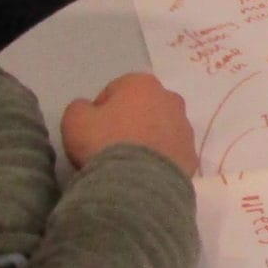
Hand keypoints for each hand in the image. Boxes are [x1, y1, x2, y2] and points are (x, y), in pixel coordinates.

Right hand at [63, 71, 197, 173]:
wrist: (138, 184)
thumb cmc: (104, 143)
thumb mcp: (75, 120)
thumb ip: (80, 107)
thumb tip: (89, 110)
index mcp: (142, 84)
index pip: (114, 91)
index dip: (100, 111)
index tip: (93, 131)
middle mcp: (170, 99)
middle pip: (142, 108)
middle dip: (129, 122)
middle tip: (112, 146)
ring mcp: (185, 128)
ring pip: (161, 130)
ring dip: (148, 140)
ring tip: (130, 163)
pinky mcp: (192, 156)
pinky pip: (171, 154)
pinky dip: (160, 160)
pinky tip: (145, 174)